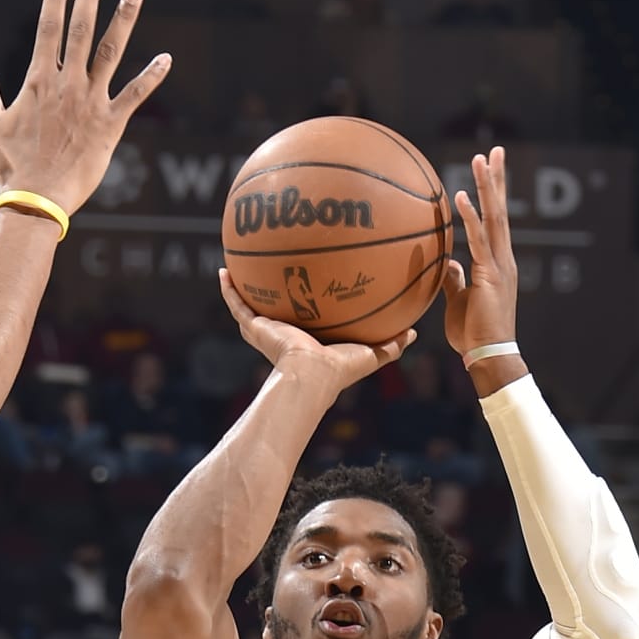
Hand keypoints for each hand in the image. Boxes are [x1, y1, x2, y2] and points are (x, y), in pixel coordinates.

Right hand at [0, 0, 169, 218]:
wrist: (37, 200)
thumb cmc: (11, 165)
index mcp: (39, 81)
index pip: (48, 29)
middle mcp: (67, 85)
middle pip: (80, 30)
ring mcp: (91, 103)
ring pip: (110, 53)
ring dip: (123, 20)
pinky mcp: (110, 126)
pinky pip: (135, 96)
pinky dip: (151, 77)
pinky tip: (167, 58)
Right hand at [218, 270, 414, 392]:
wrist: (311, 376)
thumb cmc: (340, 369)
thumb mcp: (371, 353)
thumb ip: (391, 344)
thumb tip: (414, 332)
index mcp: (310, 339)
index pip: (308, 316)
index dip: (308, 301)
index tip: (312, 282)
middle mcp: (286, 333)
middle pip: (277, 308)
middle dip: (273, 291)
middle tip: (274, 266)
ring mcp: (267, 329)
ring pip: (252, 304)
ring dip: (245, 286)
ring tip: (238, 262)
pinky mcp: (255, 327)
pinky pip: (237, 304)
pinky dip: (229, 289)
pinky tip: (223, 270)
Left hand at [441, 147, 519, 363]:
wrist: (488, 355)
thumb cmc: (473, 333)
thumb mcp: (459, 300)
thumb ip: (454, 279)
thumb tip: (447, 262)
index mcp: (497, 262)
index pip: (495, 221)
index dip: (493, 194)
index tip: (489, 169)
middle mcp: (503, 258)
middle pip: (500, 211)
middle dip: (497, 179)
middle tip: (494, 150)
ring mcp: (500, 265)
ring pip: (494, 218)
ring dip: (488, 187)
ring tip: (482, 158)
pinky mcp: (491, 275)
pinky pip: (480, 240)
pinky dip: (472, 217)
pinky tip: (464, 195)